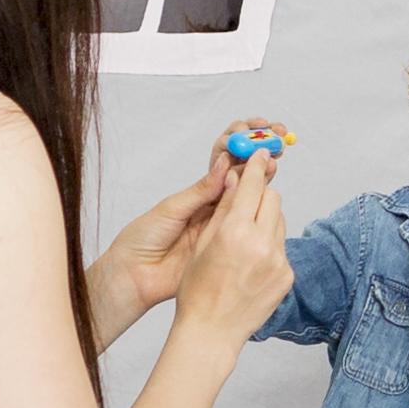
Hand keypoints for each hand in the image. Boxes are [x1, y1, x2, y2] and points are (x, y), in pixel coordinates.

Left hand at [90, 120, 277, 323]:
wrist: (135, 275)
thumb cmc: (142, 239)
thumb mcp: (172, 209)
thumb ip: (201, 190)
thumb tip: (226, 164)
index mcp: (197, 193)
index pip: (224, 165)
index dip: (240, 148)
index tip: (255, 132)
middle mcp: (212, 207)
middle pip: (241, 179)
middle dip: (258, 160)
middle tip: (273, 144)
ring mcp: (220, 226)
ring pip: (246, 199)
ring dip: (262, 181)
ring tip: (273, 164)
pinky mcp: (224, 246)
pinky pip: (243, 227)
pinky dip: (257, 212)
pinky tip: (268, 198)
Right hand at [175, 147, 294, 344]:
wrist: (211, 331)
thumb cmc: (197, 290)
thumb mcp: (203, 244)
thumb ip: (224, 210)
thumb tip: (237, 180)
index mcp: (234, 232)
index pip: (253, 186)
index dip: (257, 167)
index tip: (261, 154)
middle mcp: (261, 243)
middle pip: (273, 199)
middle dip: (260, 196)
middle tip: (247, 202)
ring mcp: (278, 261)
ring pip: (280, 223)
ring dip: (266, 222)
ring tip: (244, 241)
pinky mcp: (287, 275)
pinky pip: (282, 248)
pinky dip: (270, 247)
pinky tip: (251, 264)